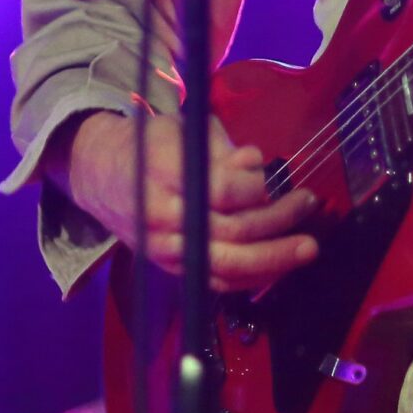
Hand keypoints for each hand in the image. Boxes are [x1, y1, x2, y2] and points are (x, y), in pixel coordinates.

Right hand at [60, 111, 318, 290]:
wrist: (104, 177)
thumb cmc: (151, 146)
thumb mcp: (181, 130)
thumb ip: (219, 147)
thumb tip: (254, 161)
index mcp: (162, 176)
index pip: (217, 191)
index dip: (250, 186)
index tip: (267, 170)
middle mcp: (163, 220)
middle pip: (227, 234)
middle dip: (276, 224)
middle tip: (308, 204)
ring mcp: (167, 250)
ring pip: (225, 267)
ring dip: (273, 259)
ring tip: (307, 244)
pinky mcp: (172, 269)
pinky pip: (217, 282)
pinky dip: (252, 277)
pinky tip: (281, 264)